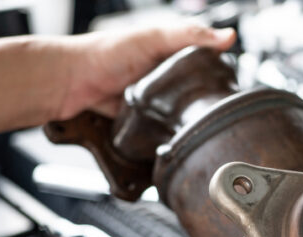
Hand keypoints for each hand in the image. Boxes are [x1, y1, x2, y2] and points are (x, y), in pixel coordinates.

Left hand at [53, 24, 235, 119]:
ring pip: (179, 113)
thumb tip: (228, 37)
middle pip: (195, 91)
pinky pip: (160, 129)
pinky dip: (166, 133)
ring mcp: (152, 99)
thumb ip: (190, 35)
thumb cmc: (103, 53)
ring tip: (198, 127)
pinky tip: (174, 135)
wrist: (68, 82)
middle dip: (204, 101)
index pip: (205, 62)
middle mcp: (162, 75)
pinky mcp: (141, 119)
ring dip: (185, 120)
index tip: (235, 84)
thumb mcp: (153, 38)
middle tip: (217, 111)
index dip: (221, 72)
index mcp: (170, 52)